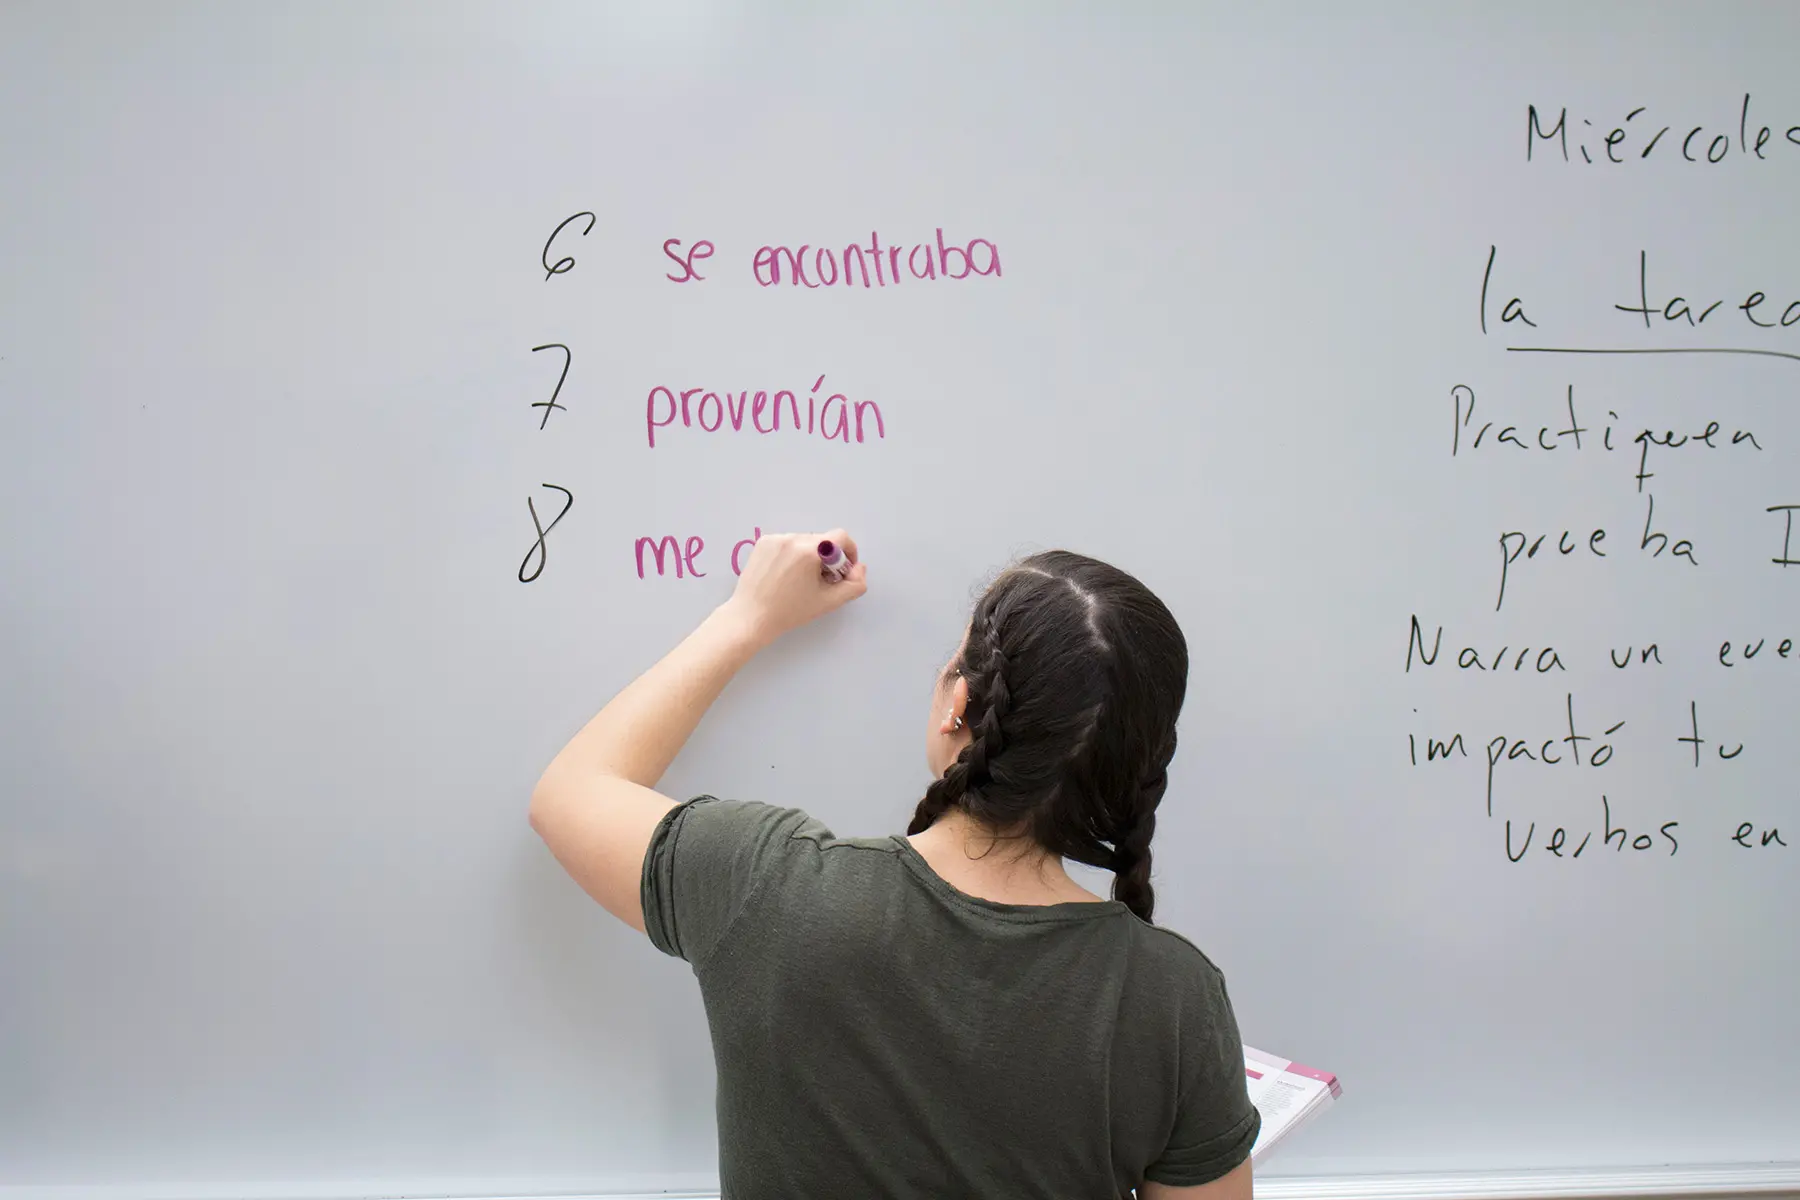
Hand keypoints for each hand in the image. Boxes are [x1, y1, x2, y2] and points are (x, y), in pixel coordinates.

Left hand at [722, 529, 867, 645]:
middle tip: (822, 580)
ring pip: (804, 541)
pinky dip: (792, 554)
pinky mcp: (762, 542)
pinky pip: (787, 542)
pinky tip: (785, 575)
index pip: (841, 537)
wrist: (751, 617)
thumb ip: (854, 585)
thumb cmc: (790, 612)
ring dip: (810, 555)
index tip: (844, 570)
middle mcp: (793, 538)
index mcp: (810, 551)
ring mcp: (775, 538)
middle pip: (822, 540)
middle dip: (828, 558)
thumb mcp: (828, 602)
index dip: (849, 552)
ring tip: (801, 580)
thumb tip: (859, 568)